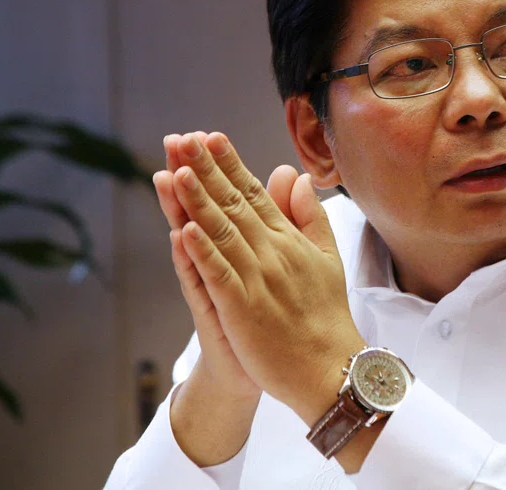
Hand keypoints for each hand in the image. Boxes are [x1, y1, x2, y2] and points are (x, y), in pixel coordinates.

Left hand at [166, 131, 364, 420]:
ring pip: (222, 232)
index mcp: (288, 240)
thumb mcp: (326, 256)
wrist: (329, 367)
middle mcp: (272, 252)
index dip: (230, 164)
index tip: (211, 137)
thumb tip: (296, 175)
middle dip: (207, 170)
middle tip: (184, 139)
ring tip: (176, 170)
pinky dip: (202, 252)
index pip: (255, 193)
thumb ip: (309, 215)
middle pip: (233, 204)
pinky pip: (219, 274)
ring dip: (197, 201)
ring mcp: (256, 279)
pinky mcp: (243, 308)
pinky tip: (184, 229)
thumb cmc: (325, 315)